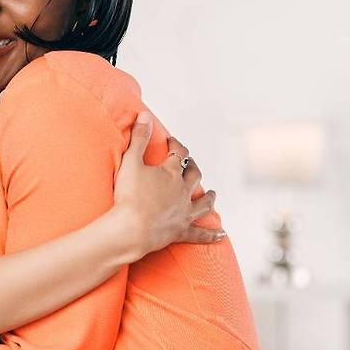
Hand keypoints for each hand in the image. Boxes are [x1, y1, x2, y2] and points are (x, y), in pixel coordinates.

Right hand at [112, 111, 221, 259]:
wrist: (131, 229)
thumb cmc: (129, 196)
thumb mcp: (130, 162)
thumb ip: (139, 138)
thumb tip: (145, 114)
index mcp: (171, 174)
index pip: (178, 154)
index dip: (176, 145)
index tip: (171, 141)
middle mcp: (182, 191)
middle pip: (194, 176)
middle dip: (192, 167)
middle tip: (189, 164)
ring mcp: (184, 212)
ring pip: (203, 203)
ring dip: (209, 197)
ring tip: (212, 194)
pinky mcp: (180, 231)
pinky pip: (199, 233)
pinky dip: (211, 234)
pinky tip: (221, 234)